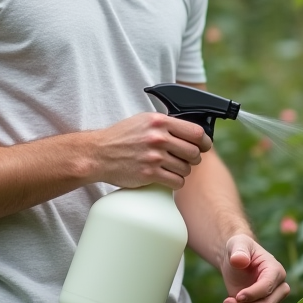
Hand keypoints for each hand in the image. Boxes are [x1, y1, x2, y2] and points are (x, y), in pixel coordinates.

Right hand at [89, 112, 211, 189]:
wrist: (98, 154)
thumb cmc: (121, 137)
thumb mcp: (143, 121)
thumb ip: (166, 124)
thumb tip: (190, 132)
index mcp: (159, 121)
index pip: (196, 132)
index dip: (204, 141)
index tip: (203, 146)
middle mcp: (158, 138)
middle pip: (194, 152)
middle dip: (193, 158)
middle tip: (186, 159)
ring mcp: (154, 157)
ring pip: (186, 169)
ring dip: (183, 171)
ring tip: (172, 168)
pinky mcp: (149, 174)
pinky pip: (176, 182)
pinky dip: (176, 182)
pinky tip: (168, 178)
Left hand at [218, 234, 288, 302]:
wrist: (237, 261)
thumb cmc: (239, 250)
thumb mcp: (237, 244)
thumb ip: (239, 250)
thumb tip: (239, 260)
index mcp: (276, 270)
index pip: (268, 287)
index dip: (253, 294)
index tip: (236, 296)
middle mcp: (280, 288)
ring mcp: (275, 301)